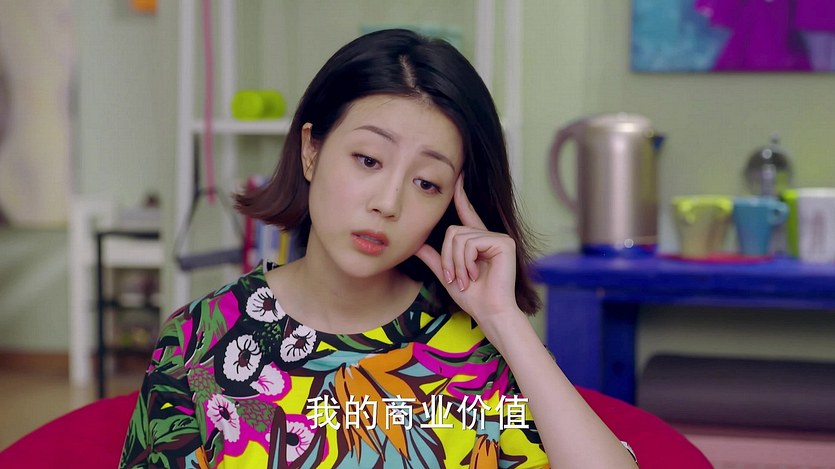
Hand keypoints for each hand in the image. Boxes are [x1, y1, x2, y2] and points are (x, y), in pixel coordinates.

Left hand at [414, 175, 520, 322]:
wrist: (490, 312)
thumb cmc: (473, 298)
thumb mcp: (447, 275)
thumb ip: (434, 258)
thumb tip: (416, 245)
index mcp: (477, 241)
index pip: (466, 212)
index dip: (461, 194)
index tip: (458, 175)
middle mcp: (488, 236)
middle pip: (453, 231)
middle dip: (447, 257)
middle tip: (455, 279)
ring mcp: (498, 238)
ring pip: (459, 238)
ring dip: (455, 263)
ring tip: (466, 280)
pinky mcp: (504, 242)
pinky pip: (471, 243)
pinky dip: (466, 262)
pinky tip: (475, 275)